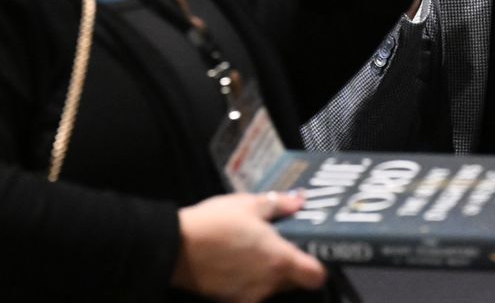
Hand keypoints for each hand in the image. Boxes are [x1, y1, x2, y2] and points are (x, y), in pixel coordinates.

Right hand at [171, 191, 325, 301]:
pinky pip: (249, 292)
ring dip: (267, 274)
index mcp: (280, 260)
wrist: (176, 246)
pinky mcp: (229, 301)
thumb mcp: (250, 205)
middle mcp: (268, 284)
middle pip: (294, 282)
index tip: (311, 255)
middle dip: (290, 266)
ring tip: (252, 251)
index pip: (316, 276)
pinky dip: (247, 281)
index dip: (318, 267)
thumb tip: (300, 201)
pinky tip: (235, 262)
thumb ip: (279, 205)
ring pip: (271, 288)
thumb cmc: (216, 223)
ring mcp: (249, 295)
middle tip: (278, 245)